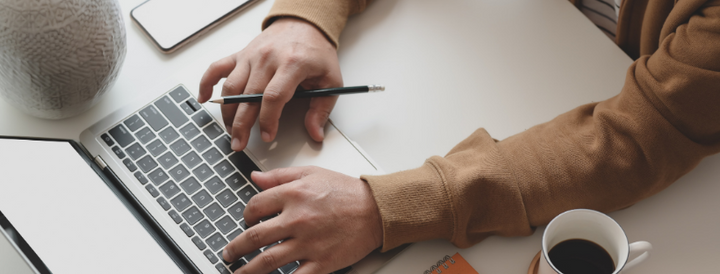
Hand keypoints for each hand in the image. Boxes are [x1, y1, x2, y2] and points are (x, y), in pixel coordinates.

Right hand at [198, 17, 342, 151]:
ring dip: (227, 112)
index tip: (268, 136)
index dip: (268, 120)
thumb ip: (322, 109)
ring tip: (231, 131)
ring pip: (231, 87)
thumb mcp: (330, 80)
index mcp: (292, 64)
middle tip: (240, 143)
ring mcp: (251, 56)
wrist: (304, 24)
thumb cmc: (316, 52)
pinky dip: (206, 83)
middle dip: (242, 124)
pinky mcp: (241, 54)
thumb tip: (315, 133)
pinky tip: (204, 98)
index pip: (274, 96)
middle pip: (248, 96)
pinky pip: (217, 68)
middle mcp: (268, 58)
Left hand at [223, 166, 382, 273]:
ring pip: (267, 262)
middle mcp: (297, 219)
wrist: (377, 210)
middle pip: (254, 237)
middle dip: (235, 249)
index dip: (244, 215)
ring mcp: (308, 243)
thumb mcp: (312, 173)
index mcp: (293, 195)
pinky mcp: (321, 262)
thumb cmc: (347, 192)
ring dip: (247, 271)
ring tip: (238, 273)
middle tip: (228, 254)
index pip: (254, 206)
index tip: (245, 222)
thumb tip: (255, 177)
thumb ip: (280, 176)